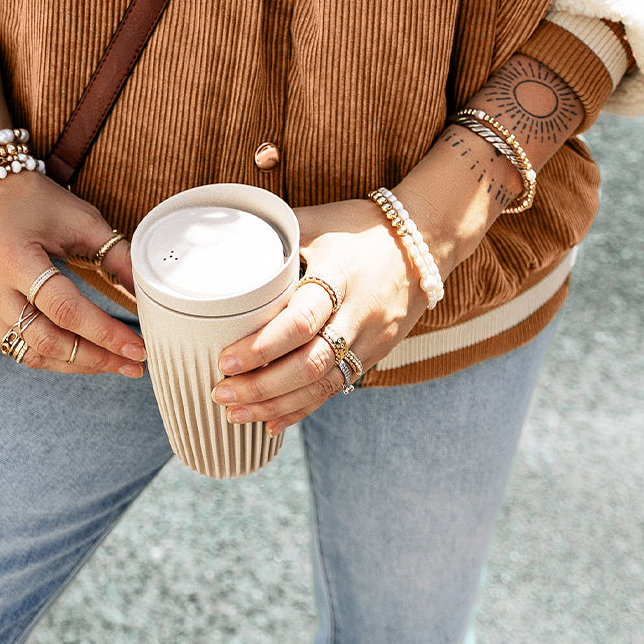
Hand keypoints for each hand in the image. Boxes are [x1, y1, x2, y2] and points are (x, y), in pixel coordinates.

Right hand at [0, 172, 146, 376]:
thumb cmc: (31, 199)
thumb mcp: (80, 218)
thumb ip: (116, 255)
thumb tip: (146, 290)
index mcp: (13, 259)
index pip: (65, 310)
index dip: (105, 333)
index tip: (137, 347)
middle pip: (48, 341)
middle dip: (96, 358)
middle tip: (133, 363)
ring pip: (32, 354)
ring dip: (76, 363)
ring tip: (114, 362)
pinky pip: (18, 346)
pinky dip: (53, 353)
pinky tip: (82, 352)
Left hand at [210, 198, 427, 432]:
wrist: (423, 240)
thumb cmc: (359, 225)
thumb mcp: (318, 221)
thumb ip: (276, 237)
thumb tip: (225, 238)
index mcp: (339, 275)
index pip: (301, 320)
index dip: (262, 346)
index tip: (226, 359)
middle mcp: (357, 313)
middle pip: (310, 363)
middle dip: (262, 386)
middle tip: (221, 392)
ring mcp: (370, 338)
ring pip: (322, 384)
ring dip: (276, 405)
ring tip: (236, 413)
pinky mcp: (375, 353)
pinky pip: (337, 388)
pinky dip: (303, 408)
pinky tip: (273, 423)